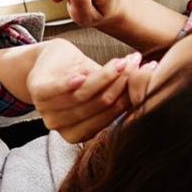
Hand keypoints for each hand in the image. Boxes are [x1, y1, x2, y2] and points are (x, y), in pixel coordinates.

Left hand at [27, 42, 150, 142]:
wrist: (50, 59)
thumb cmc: (79, 77)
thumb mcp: (101, 90)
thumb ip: (120, 97)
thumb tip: (154, 91)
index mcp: (76, 133)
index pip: (107, 116)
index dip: (127, 98)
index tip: (146, 78)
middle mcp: (59, 125)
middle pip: (97, 105)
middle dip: (120, 85)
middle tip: (137, 66)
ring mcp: (45, 109)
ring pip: (82, 96)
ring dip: (105, 78)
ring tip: (123, 62)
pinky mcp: (37, 90)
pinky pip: (56, 90)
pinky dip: (70, 84)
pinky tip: (82, 75)